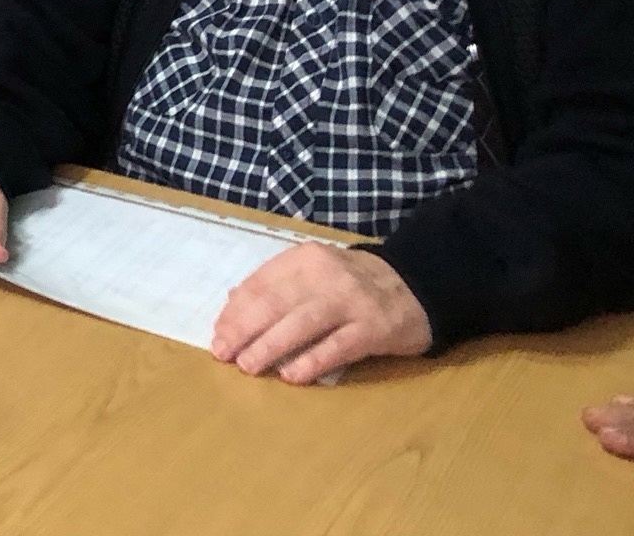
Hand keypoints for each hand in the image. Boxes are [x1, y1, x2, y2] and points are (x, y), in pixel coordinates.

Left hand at [211, 242, 431, 383]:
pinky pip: (338, 346)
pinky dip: (312, 361)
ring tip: (248, 366)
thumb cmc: (352, 284)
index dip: (235, 311)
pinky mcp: (375, 329)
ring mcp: (352, 301)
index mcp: (305, 258)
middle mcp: (326, 275)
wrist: (416, 285)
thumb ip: (276, 284)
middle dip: (244, 329)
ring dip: (270, 346)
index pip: (261, 284)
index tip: (218, 333)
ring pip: (302, 323)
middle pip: (276, 302)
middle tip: (223, 353)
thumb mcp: (313, 272)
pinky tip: (292, 376)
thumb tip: (232, 303)